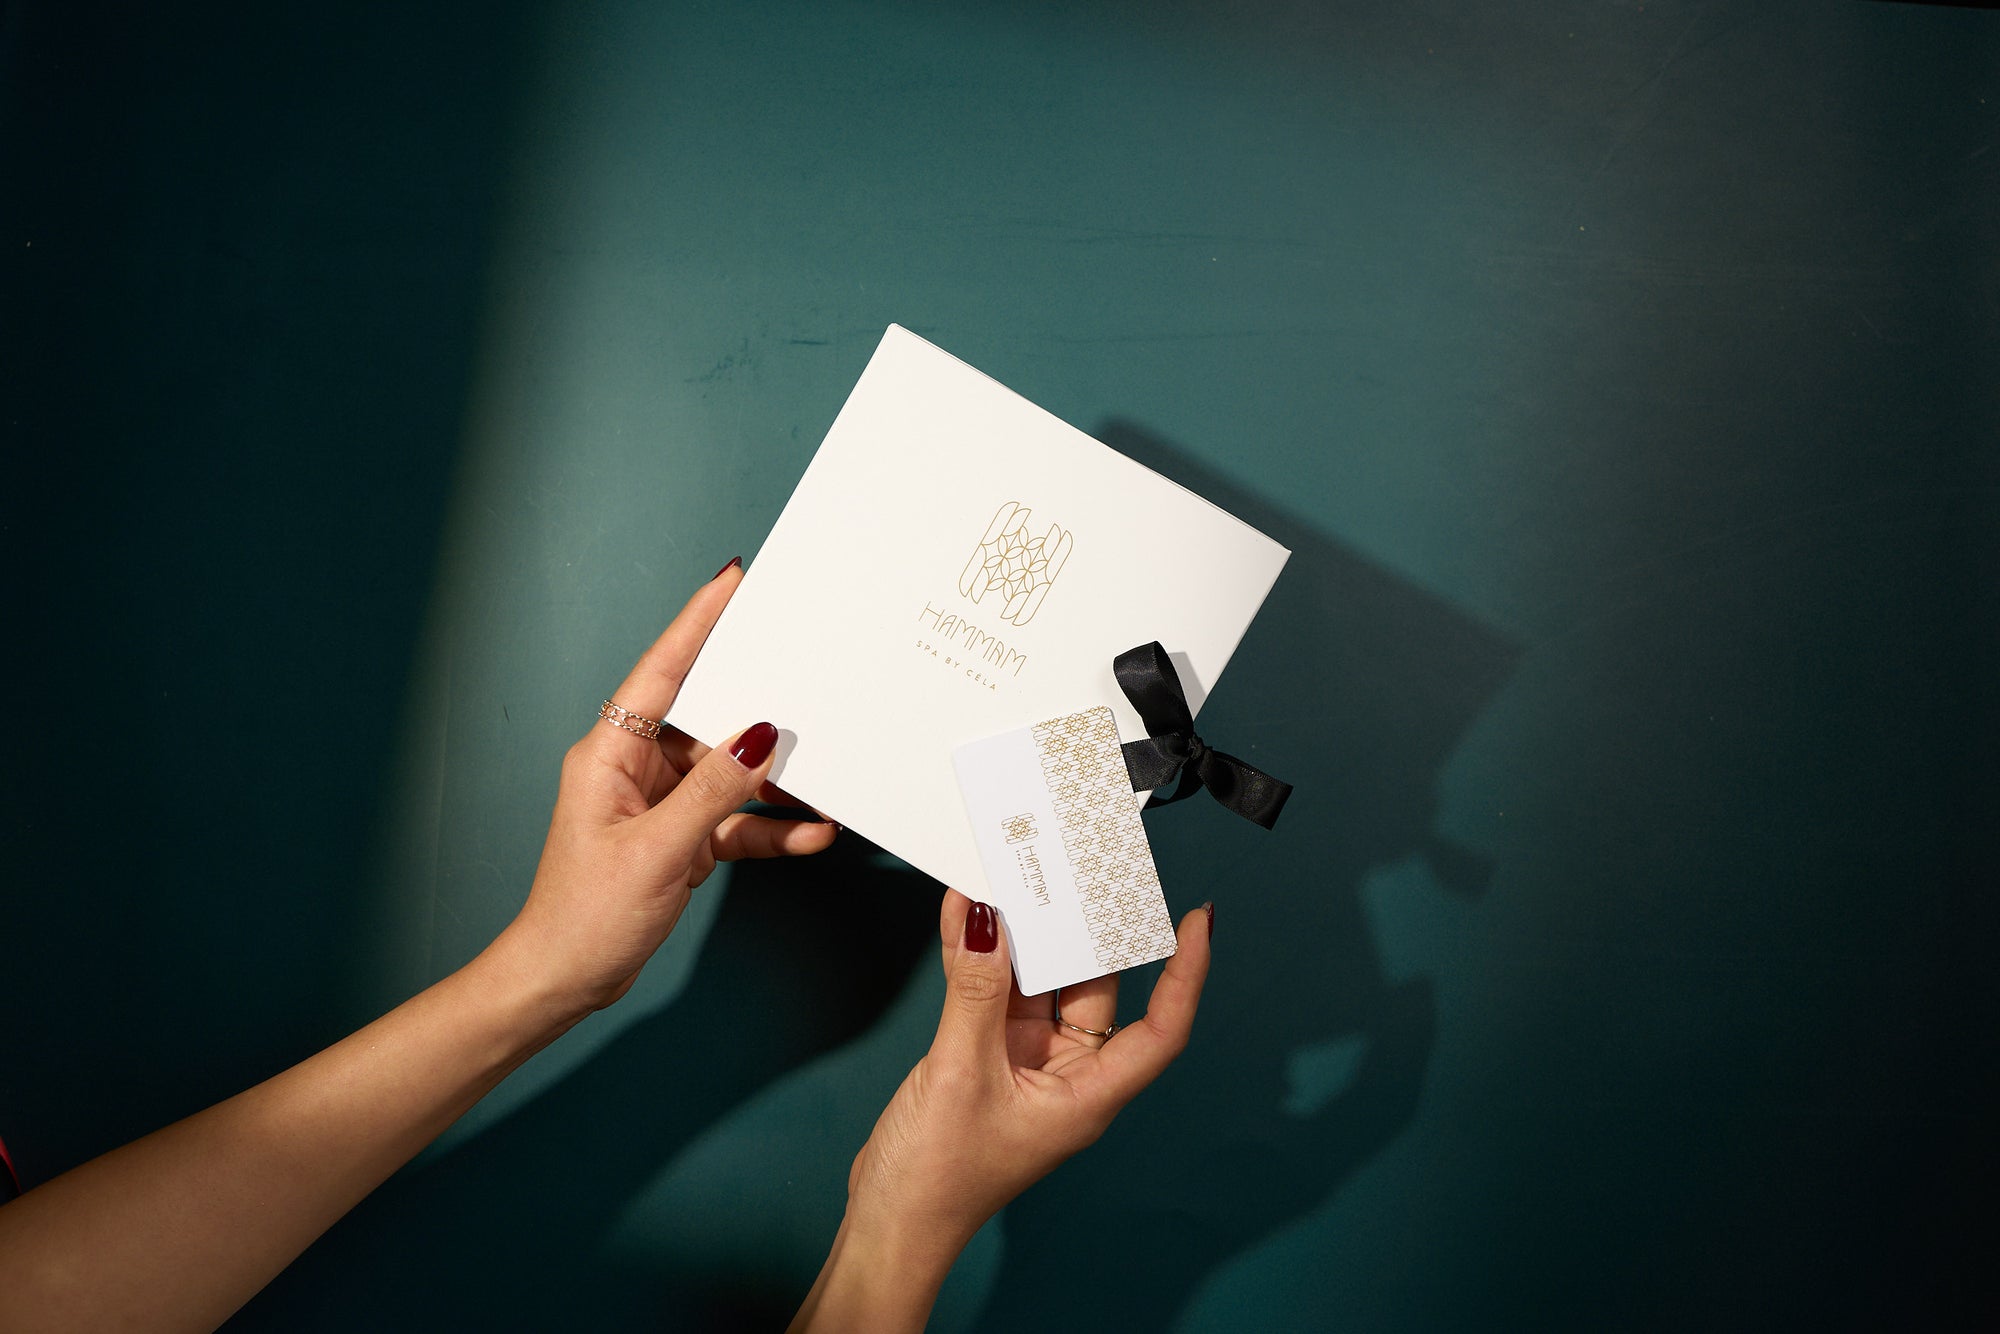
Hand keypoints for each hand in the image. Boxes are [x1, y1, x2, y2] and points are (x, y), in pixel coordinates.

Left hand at [492, 563, 836, 1017]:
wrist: (564, 981)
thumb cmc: (584, 916)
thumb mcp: (658, 849)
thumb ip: (714, 791)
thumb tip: (760, 737)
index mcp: (610, 753)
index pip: (661, 671)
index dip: (697, 623)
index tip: (732, 581)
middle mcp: (635, 767)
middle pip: (707, 716)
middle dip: (759, 702)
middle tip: (807, 670)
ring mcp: (661, 803)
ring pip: (730, 773)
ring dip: (776, 782)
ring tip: (827, 776)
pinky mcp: (681, 838)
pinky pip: (735, 818)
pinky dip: (771, 826)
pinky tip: (811, 833)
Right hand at [792, 890, 1211, 1331]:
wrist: (889, 1224)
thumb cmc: (938, 1179)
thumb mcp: (960, 1072)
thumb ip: (975, 989)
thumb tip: (982, 917)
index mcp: (1088, 1095)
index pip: (1162, 1028)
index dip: (1186, 973)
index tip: (1197, 919)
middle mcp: (1066, 1076)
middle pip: (1096, 991)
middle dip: (1088, 933)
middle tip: (1082, 872)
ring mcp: (1026, 1066)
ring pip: (1043, 986)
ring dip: (1028, 939)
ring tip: (1021, 881)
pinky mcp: (987, 1058)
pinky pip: (1000, 994)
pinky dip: (987, 958)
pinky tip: (969, 919)